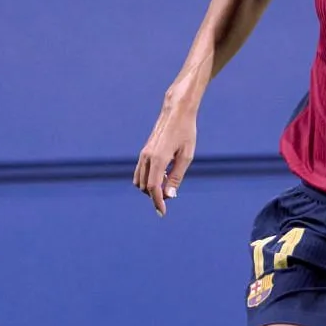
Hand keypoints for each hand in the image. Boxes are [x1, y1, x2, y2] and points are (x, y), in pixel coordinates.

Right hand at [134, 98, 199, 214]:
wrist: (176, 112)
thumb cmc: (185, 133)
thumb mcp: (186, 156)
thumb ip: (177, 177)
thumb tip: (170, 195)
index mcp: (158, 159)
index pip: (153, 187)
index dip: (157, 202)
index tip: (162, 213)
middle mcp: (147, 157)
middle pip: (145, 187)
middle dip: (155, 195)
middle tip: (172, 193)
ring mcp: (143, 154)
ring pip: (139, 181)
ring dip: (151, 188)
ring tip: (168, 181)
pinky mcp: (144, 152)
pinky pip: (140, 172)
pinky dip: (148, 179)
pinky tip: (163, 175)